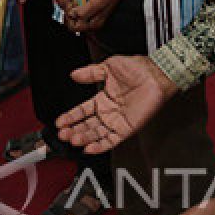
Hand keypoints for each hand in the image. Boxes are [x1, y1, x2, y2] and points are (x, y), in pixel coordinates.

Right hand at [55, 55, 176, 153]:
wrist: (155, 74)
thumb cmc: (136, 68)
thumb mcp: (108, 67)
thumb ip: (90, 73)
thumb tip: (74, 75)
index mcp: (102, 99)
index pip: (82, 111)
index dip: (70, 117)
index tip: (59, 122)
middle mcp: (108, 112)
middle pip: (87, 125)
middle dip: (73, 130)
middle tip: (63, 134)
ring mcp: (117, 121)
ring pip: (96, 134)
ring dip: (83, 138)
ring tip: (72, 139)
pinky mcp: (127, 128)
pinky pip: (112, 140)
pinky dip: (100, 146)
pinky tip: (89, 147)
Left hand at [64, 0, 128, 31]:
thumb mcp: (98, 1)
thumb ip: (84, 12)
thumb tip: (72, 16)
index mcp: (95, 23)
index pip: (74, 27)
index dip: (68, 16)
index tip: (67, 4)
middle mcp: (91, 19)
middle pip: (71, 19)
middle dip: (65, 7)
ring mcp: (89, 10)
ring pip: (71, 10)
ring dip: (65, 2)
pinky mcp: (87, 1)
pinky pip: (74, 3)